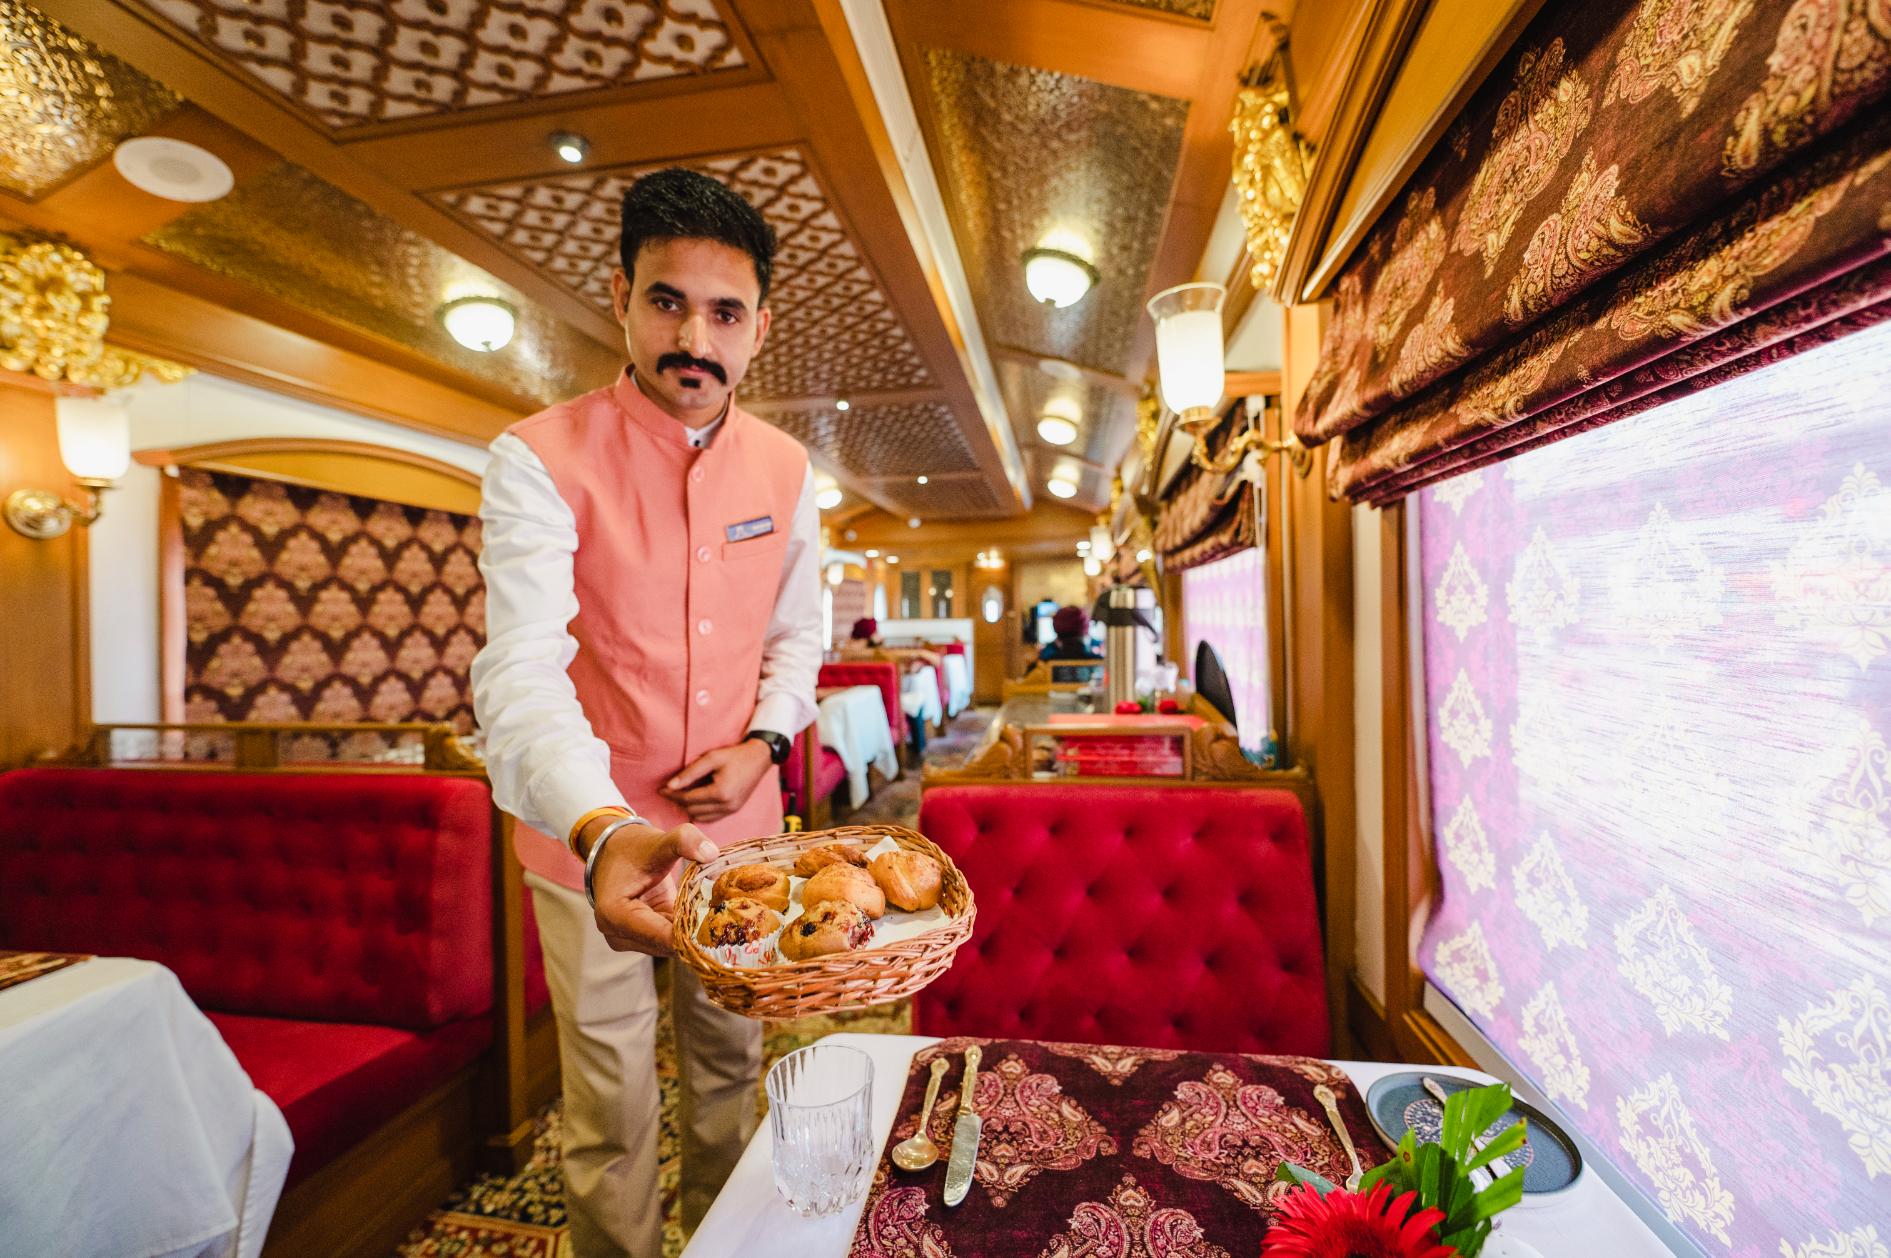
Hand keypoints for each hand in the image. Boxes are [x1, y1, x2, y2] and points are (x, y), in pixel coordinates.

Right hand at [582, 817, 718, 953]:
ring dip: (691, 935)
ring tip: (719, 918)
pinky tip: (705, 918)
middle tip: (729, 922)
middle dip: (695, 936)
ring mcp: (626, 940)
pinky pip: (668, 941)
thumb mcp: (658, 842)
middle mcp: (617, 934)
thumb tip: (712, 853)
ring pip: (669, 947)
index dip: (691, 936)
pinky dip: (685, 931)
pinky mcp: (639, 941)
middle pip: (665, 946)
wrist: (614, 852)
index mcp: (615, 914)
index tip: (722, 930)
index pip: (660, 936)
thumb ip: (684, 841)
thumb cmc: (633, 849)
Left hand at [657, 739, 773, 822]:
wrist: (759, 758)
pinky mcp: (733, 811)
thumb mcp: (711, 758)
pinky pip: (710, 817)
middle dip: (677, 801)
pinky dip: (699, 812)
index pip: (688, 798)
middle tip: (667, 791)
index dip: (672, 794)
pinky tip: (693, 801)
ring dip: (688, 808)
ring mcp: (731, 810)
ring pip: (700, 817)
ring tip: (678, 796)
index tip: (660, 789)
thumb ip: (690, 772)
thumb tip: (670, 785)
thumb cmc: (734, 755)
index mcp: (721, 792)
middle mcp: (727, 806)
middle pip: (693, 809)